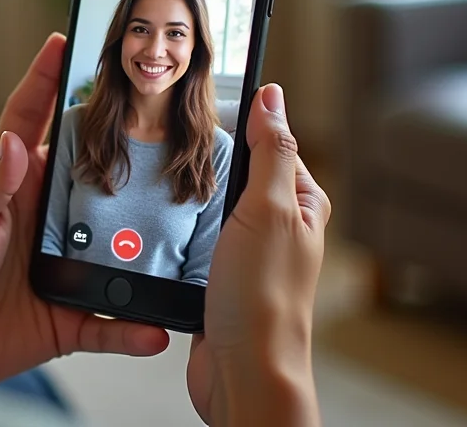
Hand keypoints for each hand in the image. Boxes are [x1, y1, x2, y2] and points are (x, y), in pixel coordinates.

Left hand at [0, 33, 168, 380]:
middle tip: (166, 120)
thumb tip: (17, 143)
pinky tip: (156, 331)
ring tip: (185, 229)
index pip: (34, 121)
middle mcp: (47, 218)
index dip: (47, 80)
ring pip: (117, 248)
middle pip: (96, 174)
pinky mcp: (70, 312)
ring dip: (147, 245)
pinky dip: (133, 329)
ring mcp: (64, 264)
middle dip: (129, 147)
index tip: (63, 39)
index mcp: (16, 185)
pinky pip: (110, 321)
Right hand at [187, 84, 329, 426]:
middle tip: (179, 145)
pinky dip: (182, 231)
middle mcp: (278, 227)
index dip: (245, 122)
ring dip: (192, 198)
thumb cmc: (263, 299)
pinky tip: (165, 228)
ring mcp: (248, 253)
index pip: (274, 143)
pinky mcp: (220, 277)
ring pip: (214, 205)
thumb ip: (272, 152)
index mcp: (301, 204)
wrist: (243, 371)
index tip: (210, 103)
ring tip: (167, 184)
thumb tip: (273, 96)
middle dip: (212, 162)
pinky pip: (198, 239)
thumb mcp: (270, 209)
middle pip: (241, 172)